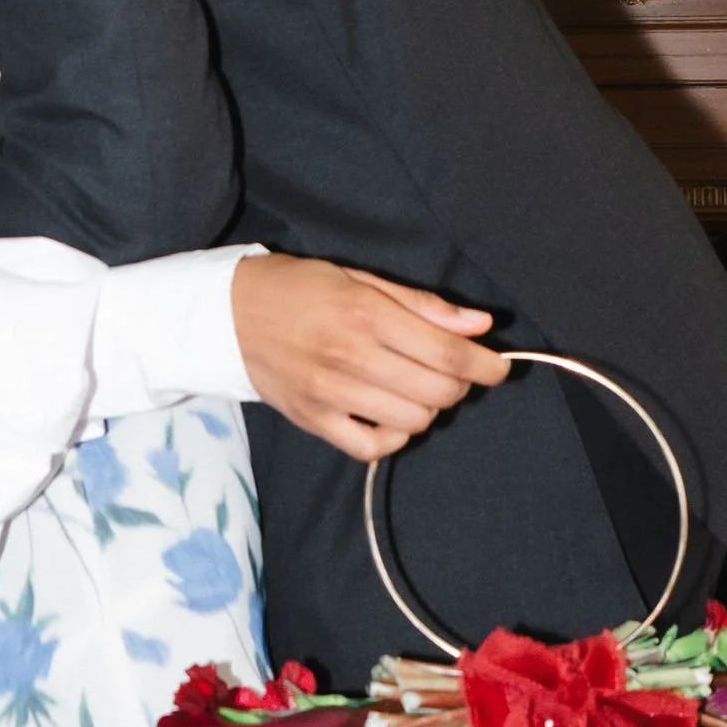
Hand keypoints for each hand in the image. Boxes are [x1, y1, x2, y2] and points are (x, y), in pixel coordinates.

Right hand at [230, 259, 510, 461]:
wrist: (227, 314)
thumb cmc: (301, 289)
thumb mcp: (361, 280)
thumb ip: (423, 305)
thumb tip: (480, 325)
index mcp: (366, 314)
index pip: (448, 353)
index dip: (486, 366)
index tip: (498, 367)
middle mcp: (350, 356)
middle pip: (438, 390)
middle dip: (459, 384)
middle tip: (450, 370)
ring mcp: (330, 393)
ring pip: (413, 419)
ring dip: (428, 407)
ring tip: (415, 386)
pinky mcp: (313, 420)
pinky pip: (372, 446)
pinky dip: (393, 435)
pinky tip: (390, 413)